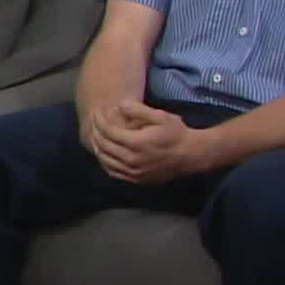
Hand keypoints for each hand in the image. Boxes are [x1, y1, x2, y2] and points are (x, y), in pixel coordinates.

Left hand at [87, 100, 206, 183]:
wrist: (190, 155)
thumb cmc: (176, 133)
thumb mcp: (160, 116)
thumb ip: (138, 110)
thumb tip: (119, 105)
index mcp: (136, 143)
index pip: (108, 131)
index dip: (99, 121)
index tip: (96, 112)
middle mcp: (132, 160)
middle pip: (104, 146)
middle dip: (95, 132)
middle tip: (94, 122)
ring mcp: (133, 172)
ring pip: (106, 161)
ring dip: (97, 148)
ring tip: (95, 136)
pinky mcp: (136, 179)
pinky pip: (114, 172)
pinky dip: (105, 162)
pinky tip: (104, 154)